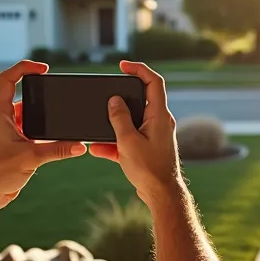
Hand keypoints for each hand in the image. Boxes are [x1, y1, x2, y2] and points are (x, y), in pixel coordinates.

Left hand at [0, 61, 84, 203]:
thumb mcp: (31, 158)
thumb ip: (57, 150)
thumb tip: (80, 146)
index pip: (8, 79)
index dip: (25, 68)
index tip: (43, 69)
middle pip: (21, 97)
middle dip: (39, 98)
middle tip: (57, 98)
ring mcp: (2, 131)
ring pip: (24, 116)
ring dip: (40, 118)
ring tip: (56, 122)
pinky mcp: (7, 145)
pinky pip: (24, 131)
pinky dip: (37, 133)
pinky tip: (51, 140)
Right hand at [88, 61, 182, 206]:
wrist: (161, 194)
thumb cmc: (149, 168)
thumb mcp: (128, 141)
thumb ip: (119, 118)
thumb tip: (114, 101)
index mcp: (159, 115)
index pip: (153, 82)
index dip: (139, 69)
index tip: (123, 65)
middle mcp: (160, 122)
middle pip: (140, 100)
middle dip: (120, 100)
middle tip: (106, 98)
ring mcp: (155, 135)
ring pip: (132, 122)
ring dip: (114, 126)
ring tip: (97, 131)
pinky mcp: (149, 147)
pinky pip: (130, 138)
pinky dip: (116, 142)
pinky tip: (98, 149)